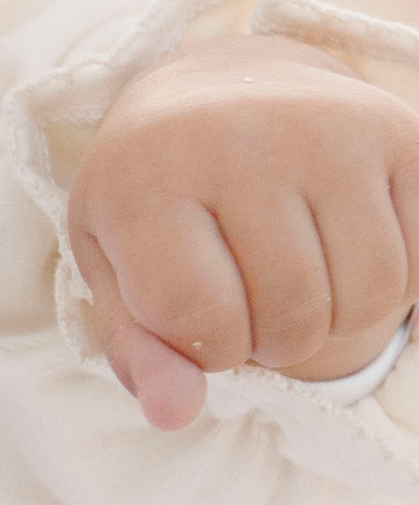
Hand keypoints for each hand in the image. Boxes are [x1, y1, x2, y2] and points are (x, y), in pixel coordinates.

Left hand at [70, 31, 418, 429]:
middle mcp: (240, 137)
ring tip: (295, 283)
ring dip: (334, 319)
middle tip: (253, 304)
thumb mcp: (117, 266)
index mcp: (148, 174)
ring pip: (368, 295)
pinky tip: (340, 253)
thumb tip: (174, 415)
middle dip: (273, 341)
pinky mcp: (396, 131)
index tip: (195, 316)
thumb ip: (138, 348)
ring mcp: (327, 128)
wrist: (214, 89)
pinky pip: (416, 262)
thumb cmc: (156, 195)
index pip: (202, 322)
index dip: (205, 349)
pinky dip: (384, 284)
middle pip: (293, 314)